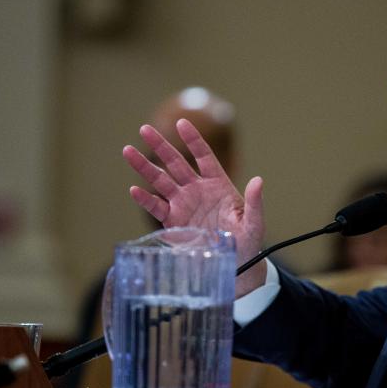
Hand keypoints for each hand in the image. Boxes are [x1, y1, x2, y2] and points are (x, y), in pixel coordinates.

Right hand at [122, 118, 266, 295]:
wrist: (233, 264)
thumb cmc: (246, 241)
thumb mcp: (254, 222)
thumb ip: (255, 202)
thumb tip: (259, 180)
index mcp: (217, 183)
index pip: (203, 156)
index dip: (193, 140)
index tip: (181, 123)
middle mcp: (197, 189)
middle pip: (175, 163)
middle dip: (160, 146)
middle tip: (144, 129)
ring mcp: (183, 204)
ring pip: (161, 181)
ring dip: (145, 167)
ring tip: (127, 151)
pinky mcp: (173, 221)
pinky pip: (157, 207)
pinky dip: (145, 199)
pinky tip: (134, 190)